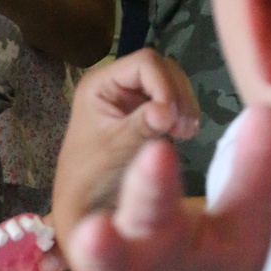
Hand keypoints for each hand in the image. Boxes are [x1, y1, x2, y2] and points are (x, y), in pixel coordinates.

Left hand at [50, 49, 199, 251]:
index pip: (145, 63)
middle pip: (163, 69)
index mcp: (100, 84)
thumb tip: (167, 111)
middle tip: (183, 131)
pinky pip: (173, 102)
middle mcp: (116, 84)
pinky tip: (182, 135)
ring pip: (172, 84)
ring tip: (184, 134)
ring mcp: (131, 98)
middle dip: (179, 95)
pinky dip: (182, 114)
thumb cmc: (91, 178)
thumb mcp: (116, 151)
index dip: (165, 86)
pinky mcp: (144, 113)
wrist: (86, 207)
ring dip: (184, 105)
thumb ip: (141, 127)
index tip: (170, 121)